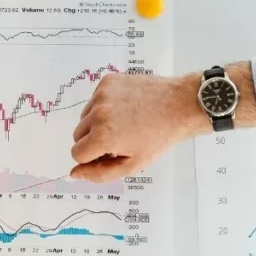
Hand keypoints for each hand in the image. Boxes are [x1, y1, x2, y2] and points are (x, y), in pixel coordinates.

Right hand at [70, 73, 205, 182]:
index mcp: (102, 137)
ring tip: (123, 122)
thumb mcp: (133, 164)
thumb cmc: (159, 137)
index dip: (92, 157)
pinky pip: (94, 99)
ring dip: (97, 122)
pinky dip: (104, 106)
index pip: (76, 153)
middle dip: (93, 140)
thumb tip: (74, 173)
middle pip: (78, 134)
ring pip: (85, 116)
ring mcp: (101, 95)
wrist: (180, 104)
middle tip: (119, 138)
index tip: (109, 153)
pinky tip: (125, 108)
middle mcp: (97, 113)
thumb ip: (100, 173)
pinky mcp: (107, 81)